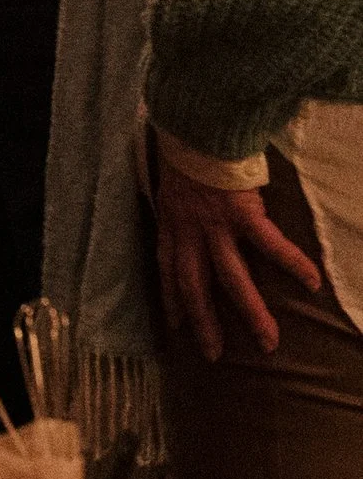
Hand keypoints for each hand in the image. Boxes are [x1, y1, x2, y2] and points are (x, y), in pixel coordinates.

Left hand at [154, 156, 319, 360]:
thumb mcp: (167, 177)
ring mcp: (216, 225)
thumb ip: (177, 199)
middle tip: (213, 355)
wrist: (192, 123)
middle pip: (195, 284)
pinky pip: (270, 244)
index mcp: (171, 221)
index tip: (176, 325)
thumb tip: (183, 203)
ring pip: (232, 278)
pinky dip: (292, 262)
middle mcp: (190, 230)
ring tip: (268, 341)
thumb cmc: (181, 145)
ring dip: (249, 312)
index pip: (167, 268)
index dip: (171, 298)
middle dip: (203, 322)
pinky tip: (312, 282)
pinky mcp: (242, 213)